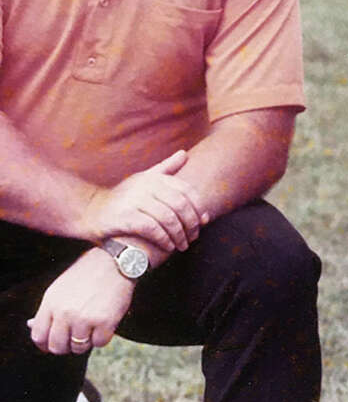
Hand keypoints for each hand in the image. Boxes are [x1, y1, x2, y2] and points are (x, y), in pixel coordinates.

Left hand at [27, 248, 135, 354]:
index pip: (39, 336)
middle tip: (75, 337)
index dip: (45, 344)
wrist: (115, 261)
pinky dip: (102, 337)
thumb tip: (31, 325)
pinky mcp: (105, 322)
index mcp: (51, 303)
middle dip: (66, 346)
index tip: (54, 343)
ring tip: (91, 328)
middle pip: (57, 347)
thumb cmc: (86, 275)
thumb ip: (47, 309)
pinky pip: (99, 343)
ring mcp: (84, 318)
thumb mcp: (59, 288)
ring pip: (79, 348)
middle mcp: (65, 313)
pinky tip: (104, 324)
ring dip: (85, 342)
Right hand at [81, 149, 207, 252]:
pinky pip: (152, 228)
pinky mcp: (125, 216)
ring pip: (168, 218)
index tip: (202, 222)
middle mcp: (145, 186)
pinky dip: (164, 239)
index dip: (198, 207)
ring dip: (179, 235)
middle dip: (190, 224)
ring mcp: (134, 200)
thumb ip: (165, 168)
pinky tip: (168, 246)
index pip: (186, 191)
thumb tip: (185, 154)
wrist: (90, 212)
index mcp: (154, 178)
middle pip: (180, 205)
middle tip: (193, 237)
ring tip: (182, 245)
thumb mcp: (143, 179)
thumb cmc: (123, 198)